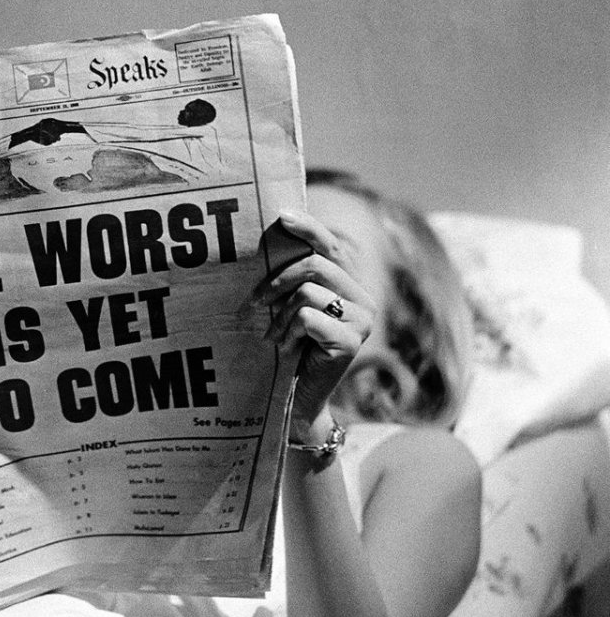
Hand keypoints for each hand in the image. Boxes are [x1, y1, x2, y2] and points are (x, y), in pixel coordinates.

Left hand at [250, 211, 374, 438]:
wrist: (296, 400)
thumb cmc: (290, 350)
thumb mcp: (290, 308)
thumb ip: (291, 280)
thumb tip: (272, 237)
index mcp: (349, 286)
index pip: (331, 246)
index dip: (309, 228)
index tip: (281, 216)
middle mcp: (363, 299)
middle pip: (315, 264)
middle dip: (276, 279)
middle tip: (254, 302)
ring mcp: (361, 321)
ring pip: (307, 291)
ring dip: (280, 315)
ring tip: (276, 336)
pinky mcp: (351, 342)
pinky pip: (307, 317)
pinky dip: (288, 331)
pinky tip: (286, 349)